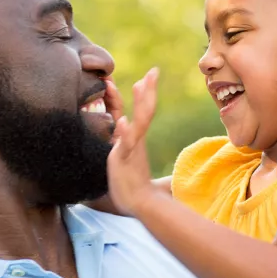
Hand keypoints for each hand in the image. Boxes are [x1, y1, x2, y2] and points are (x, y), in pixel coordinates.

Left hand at [107, 68, 158, 215]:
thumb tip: (133, 142)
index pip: (141, 113)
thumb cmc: (135, 188)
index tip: (146, 78)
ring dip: (140, 104)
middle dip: (148, 91)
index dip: (143, 95)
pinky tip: (123, 121)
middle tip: (153, 72)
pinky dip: (125, 133)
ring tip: (141, 84)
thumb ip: (131, 151)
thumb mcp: (129, 162)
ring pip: (139, 123)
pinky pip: (125, 146)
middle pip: (145, 111)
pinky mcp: (124, 161)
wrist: (141, 205)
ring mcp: (131, 150)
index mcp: (136, 141)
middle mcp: (136, 142)